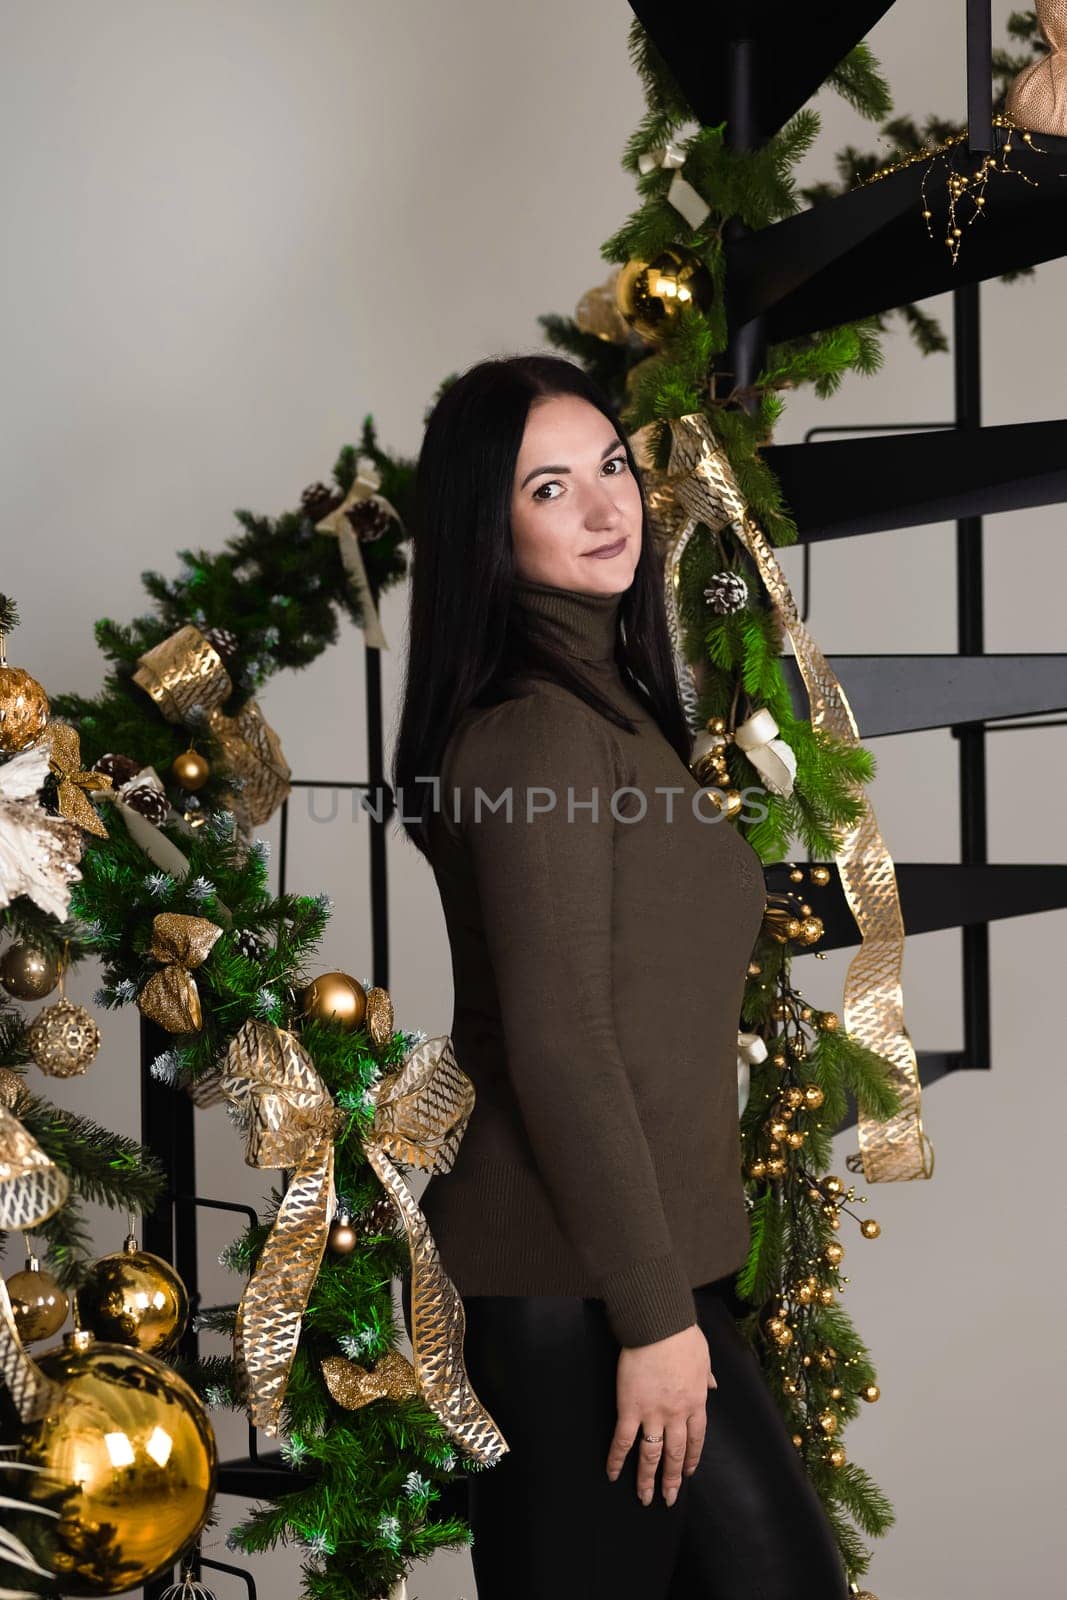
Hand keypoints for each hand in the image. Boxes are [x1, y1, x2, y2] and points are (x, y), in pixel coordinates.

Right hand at [605, 1323, 716, 1505]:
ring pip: (651, 1455)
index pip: (696, 1439)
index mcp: (695, 1402)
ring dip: (648, 1478)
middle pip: (675, 1453)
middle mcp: (676, 1415)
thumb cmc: (681, 1336)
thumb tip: (713, 1385)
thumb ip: (706, 1376)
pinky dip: (617, 1459)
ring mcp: (652, 1414)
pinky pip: (623, 1440)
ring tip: (645, 1497)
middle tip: (668, 1498)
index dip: (691, 1458)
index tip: (687, 1472)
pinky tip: (613, 1474)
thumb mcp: (703, 1357)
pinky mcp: (629, 1409)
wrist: (659, 1327)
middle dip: (672, 1478)